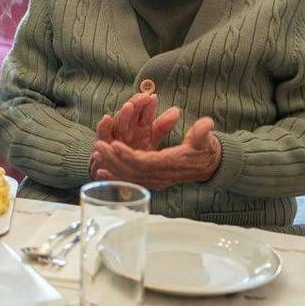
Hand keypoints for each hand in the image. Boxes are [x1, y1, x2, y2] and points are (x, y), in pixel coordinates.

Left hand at [89, 114, 221, 189]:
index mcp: (170, 164)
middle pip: (131, 170)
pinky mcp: (152, 181)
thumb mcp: (206, 140)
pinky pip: (130, 180)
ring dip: (110, 166)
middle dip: (113, 159)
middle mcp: (160, 176)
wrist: (208, 165)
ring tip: (96, 154)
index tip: (114, 144)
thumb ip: (203, 133)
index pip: (144, 162)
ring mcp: (155, 181)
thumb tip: (206, 125)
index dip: (128, 154)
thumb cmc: (205, 150)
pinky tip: (101, 171)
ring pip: (128, 176)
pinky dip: (114, 176)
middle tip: (98, 146)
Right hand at [95, 89, 181, 150]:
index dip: (148, 105)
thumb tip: (176, 111)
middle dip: (137, 104)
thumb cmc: (134, 152)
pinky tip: (106, 119)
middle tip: (144, 97)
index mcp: (138, 125)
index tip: (154, 97)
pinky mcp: (103, 144)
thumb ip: (162, 126)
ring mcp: (114, 135)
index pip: (144, 111)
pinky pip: (102, 135)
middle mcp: (126, 127)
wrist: (117, 170)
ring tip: (129, 106)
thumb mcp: (151, 139)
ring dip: (123, 114)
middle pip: (131, 113)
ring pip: (119, 122)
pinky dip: (103, 127)